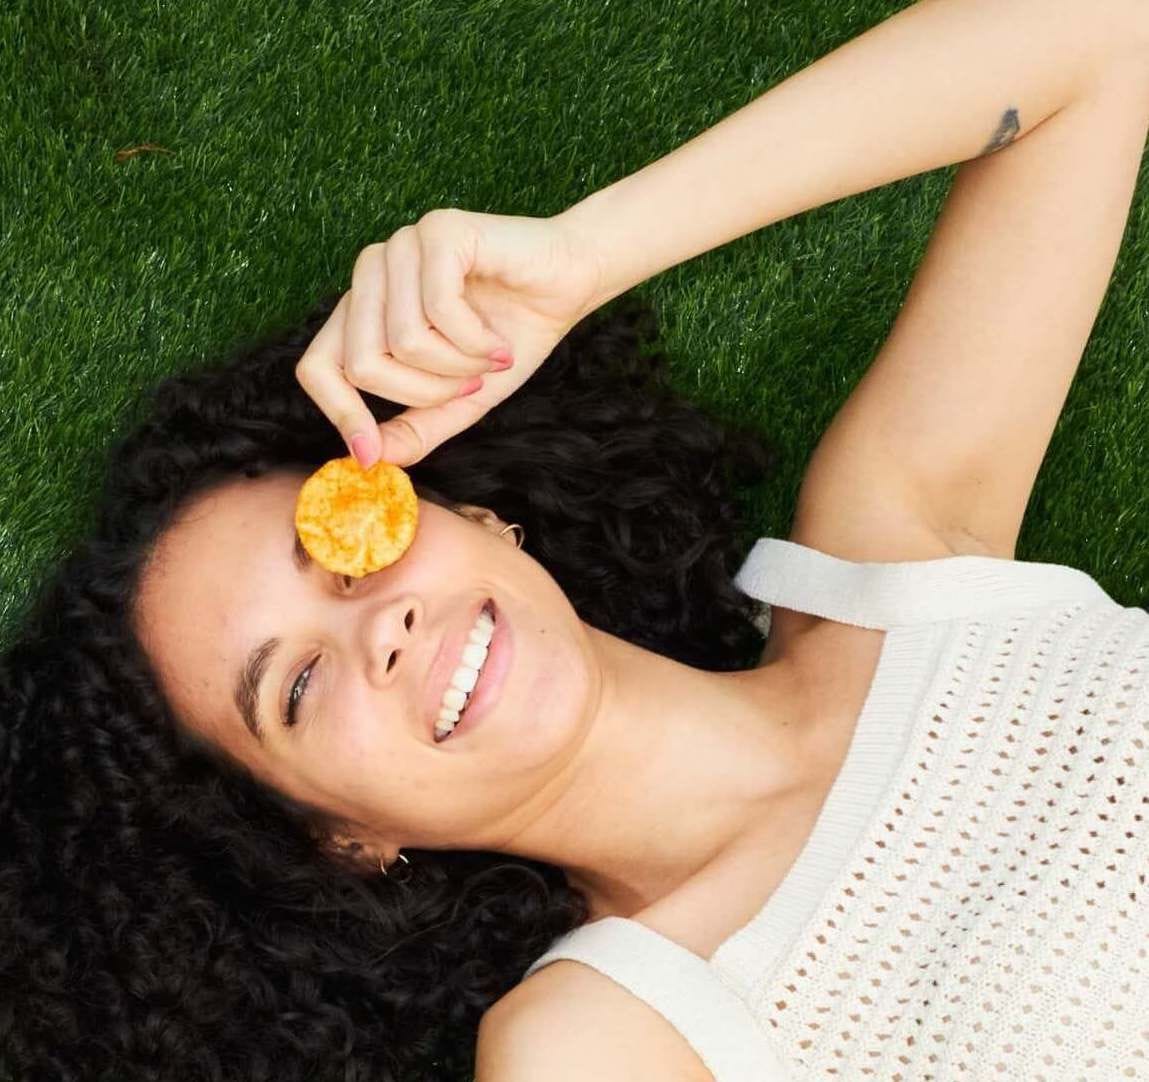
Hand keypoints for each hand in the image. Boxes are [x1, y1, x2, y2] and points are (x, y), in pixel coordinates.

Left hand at [294, 208, 604, 467]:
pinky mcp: (437, 232)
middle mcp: (372, 273)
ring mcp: (400, 248)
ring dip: (459, 365)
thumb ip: (416, 427)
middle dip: (425, 392)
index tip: (371, 456)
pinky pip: (438, 311)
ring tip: (491, 356)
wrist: (570, 282)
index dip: (340, 415)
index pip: (316, 367)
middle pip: (361, 365)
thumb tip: (371, 460)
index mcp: (365, 309)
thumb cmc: (512, 332)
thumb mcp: (459, 398)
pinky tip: (498, 340)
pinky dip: (476, 341)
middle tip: (470, 383)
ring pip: (401, 343)